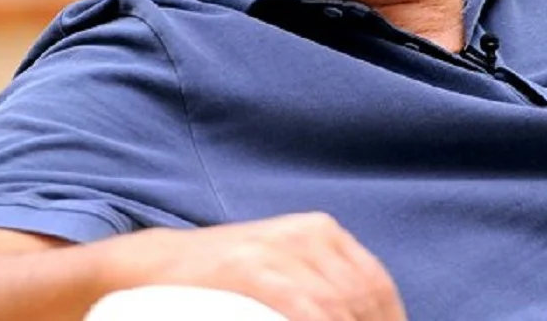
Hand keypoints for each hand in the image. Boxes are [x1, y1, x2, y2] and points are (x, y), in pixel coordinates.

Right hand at [96, 213, 405, 320]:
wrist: (155, 266)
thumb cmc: (225, 279)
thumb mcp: (285, 269)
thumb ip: (323, 289)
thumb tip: (361, 316)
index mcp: (324, 233)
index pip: (377, 286)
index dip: (391, 320)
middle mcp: (309, 235)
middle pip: (363, 300)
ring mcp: (280, 249)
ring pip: (338, 307)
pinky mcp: (253, 268)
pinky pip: (306, 310)